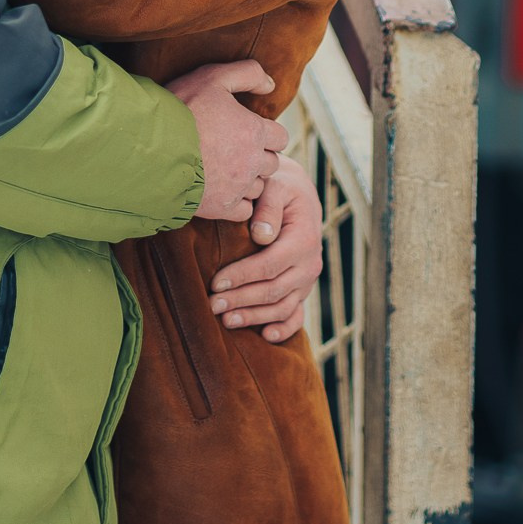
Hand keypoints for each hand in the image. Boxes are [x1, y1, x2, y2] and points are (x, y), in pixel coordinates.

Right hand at [169, 61, 287, 221]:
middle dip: (258, 156)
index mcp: (255, 131)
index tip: (247, 130)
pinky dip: (238, 202)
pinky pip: (245, 209)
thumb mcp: (213, 77)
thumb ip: (248, 74)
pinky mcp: (221, 207)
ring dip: (249, 179)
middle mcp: (252, 162)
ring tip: (226, 169)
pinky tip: (222, 190)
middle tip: (235, 149)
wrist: (148, 146)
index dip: (265, 132)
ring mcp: (238, 187)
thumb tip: (271, 85)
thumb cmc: (180, 109)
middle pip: (272, 163)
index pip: (280, 137)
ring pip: (259, 187)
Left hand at [213, 154, 323, 343]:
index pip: (269, 265)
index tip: (215, 283)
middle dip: (241, 300)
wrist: (297, 195)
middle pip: (273, 290)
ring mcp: (307, 280)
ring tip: (226, 321)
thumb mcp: (275, 187)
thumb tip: (262, 236)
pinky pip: (296, 314)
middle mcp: (310, 264)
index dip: (242, 277)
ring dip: (254, 317)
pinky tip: (266, 336)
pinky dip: (284, 329)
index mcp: (304, 239)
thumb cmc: (279, 188)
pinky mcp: (302, 289)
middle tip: (212, 305)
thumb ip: (268, 208)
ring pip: (282, 307)